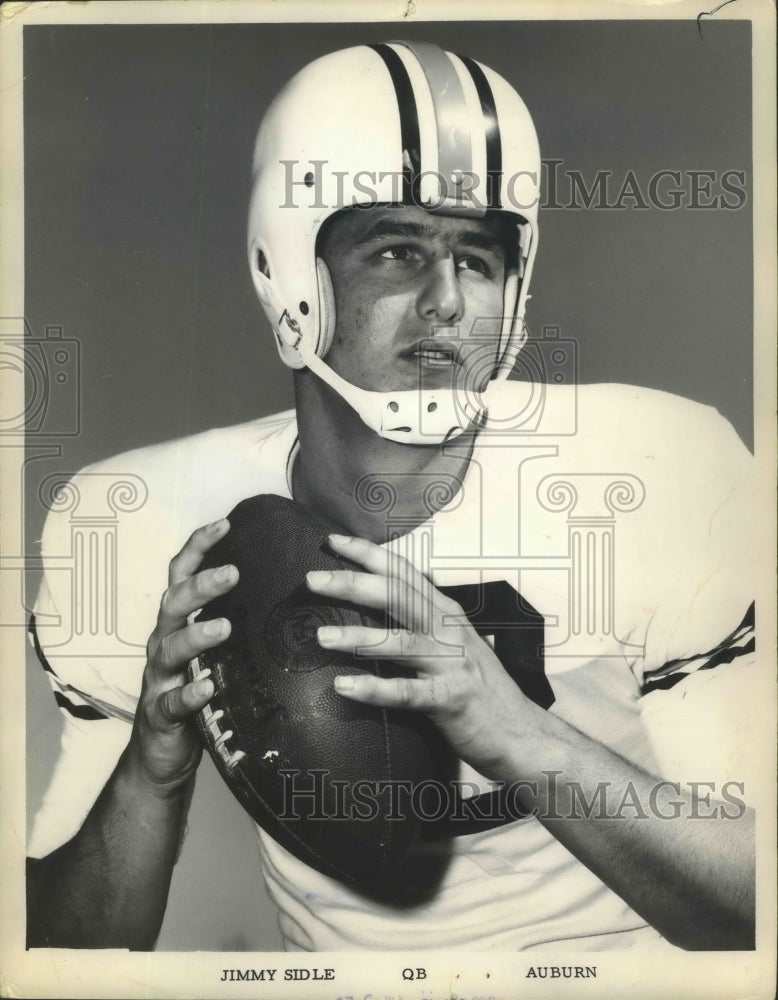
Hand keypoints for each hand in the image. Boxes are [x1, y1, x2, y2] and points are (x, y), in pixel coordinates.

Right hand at [127, 518, 237, 793]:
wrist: (163, 753)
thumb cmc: (199, 692)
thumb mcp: (216, 651)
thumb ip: (236, 621)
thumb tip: (283, 586)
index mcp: (178, 622)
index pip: (182, 575)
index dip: (199, 547)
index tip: (225, 523)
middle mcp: (164, 642)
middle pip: (173, 604)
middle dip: (201, 585)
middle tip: (233, 572)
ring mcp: (159, 678)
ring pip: (170, 649)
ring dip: (196, 635)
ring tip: (223, 627)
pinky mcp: (161, 714)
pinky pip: (173, 702)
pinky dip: (191, 694)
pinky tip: (209, 688)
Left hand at [308, 533, 533, 779]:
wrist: (523, 733)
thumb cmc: (480, 688)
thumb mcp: (454, 642)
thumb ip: (423, 620)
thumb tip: (381, 601)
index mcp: (446, 612)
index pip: (404, 573)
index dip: (368, 554)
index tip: (332, 541)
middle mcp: (449, 630)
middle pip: (397, 596)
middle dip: (353, 584)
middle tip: (313, 579)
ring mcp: (451, 664)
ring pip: (400, 642)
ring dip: (358, 638)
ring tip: (321, 636)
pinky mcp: (450, 700)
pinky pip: (407, 693)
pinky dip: (374, 689)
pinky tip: (344, 687)